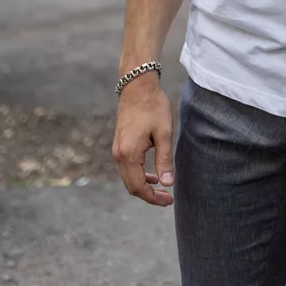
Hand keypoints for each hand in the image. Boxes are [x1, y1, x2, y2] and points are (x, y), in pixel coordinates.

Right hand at [112, 75, 174, 206]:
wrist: (137, 85)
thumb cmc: (153, 106)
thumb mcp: (164, 133)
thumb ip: (165, 159)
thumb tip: (168, 183)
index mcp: (129, 154)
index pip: (138, 187)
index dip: (153, 198)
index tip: (169, 200)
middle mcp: (119, 154)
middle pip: (131, 185)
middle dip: (149, 195)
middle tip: (167, 198)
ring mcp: (117, 149)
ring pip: (128, 177)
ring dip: (143, 185)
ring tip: (162, 188)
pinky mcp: (119, 143)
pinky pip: (127, 167)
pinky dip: (139, 174)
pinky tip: (152, 174)